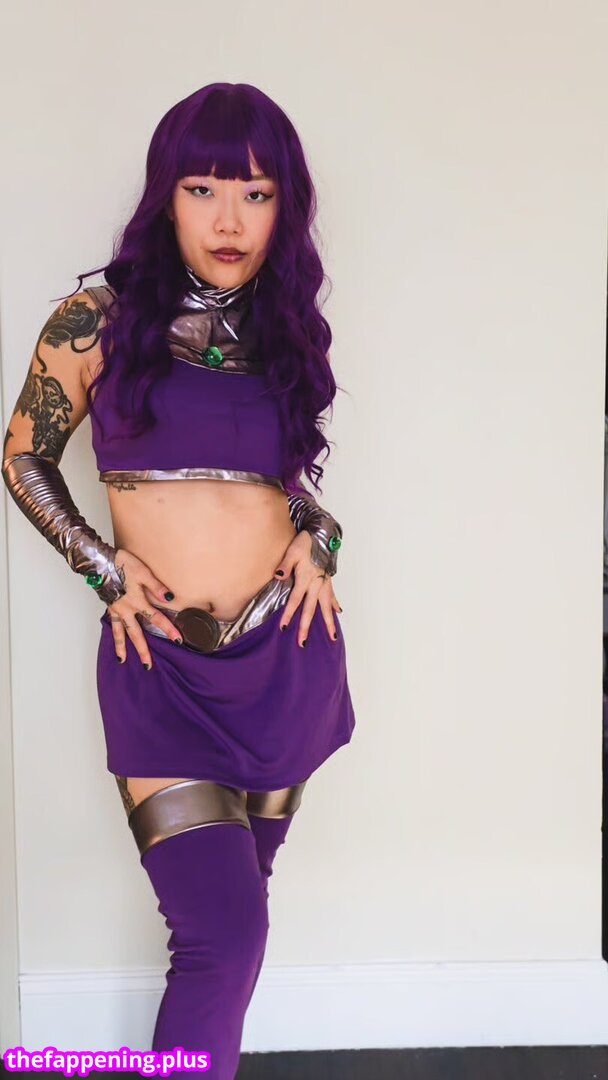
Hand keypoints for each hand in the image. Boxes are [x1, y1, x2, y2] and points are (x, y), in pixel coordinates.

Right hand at [106, 547, 183, 668]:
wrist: (99, 561)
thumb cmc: (121, 564)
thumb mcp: (142, 572)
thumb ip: (156, 587)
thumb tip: (170, 599)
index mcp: (136, 601)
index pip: (156, 618)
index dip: (168, 629)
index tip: (178, 640)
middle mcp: (126, 609)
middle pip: (136, 633)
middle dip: (143, 650)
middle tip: (147, 666)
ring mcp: (116, 609)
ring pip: (121, 632)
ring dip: (123, 647)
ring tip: (123, 661)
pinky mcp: (109, 607)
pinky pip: (111, 625)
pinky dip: (113, 635)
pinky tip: (115, 642)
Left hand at [274, 531, 342, 646]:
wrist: (321, 533)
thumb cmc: (305, 542)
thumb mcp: (291, 551)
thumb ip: (284, 565)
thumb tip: (278, 577)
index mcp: (305, 578)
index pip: (295, 600)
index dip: (289, 614)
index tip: (284, 627)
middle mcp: (316, 584)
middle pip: (310, 610)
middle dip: (306, 627)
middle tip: (302, 643)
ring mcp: (324, 583)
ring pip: (326, 607)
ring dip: (328, 622)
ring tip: (333, 637)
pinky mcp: (328, 579)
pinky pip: (332, 595)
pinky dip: (335, 604)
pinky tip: (338, 612)